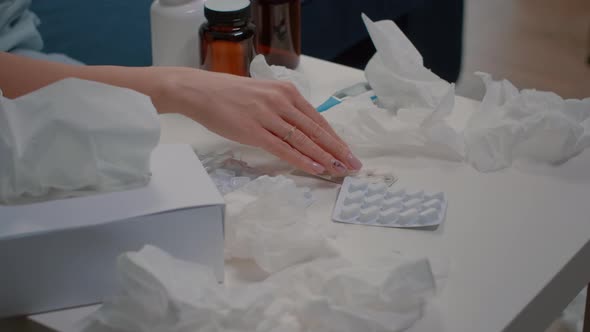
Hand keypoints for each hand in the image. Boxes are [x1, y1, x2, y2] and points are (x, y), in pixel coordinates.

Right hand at [151, 68, 362, 175]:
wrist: (200, 91)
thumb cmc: (230, 94)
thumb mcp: (263, 94)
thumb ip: (283, 108)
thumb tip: (302, 129)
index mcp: (286, 92)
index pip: (317, 119)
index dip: (334, 138)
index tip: (347, 151)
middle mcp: (281, 101)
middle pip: (316, 130)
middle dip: (337, 150)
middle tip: (353, 165)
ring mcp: (267, 116)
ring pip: (303, 140)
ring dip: (324, 157)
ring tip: (339, 170)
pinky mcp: (253, 131)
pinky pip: (283, 148)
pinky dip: (301, 159)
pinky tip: (315, 168)